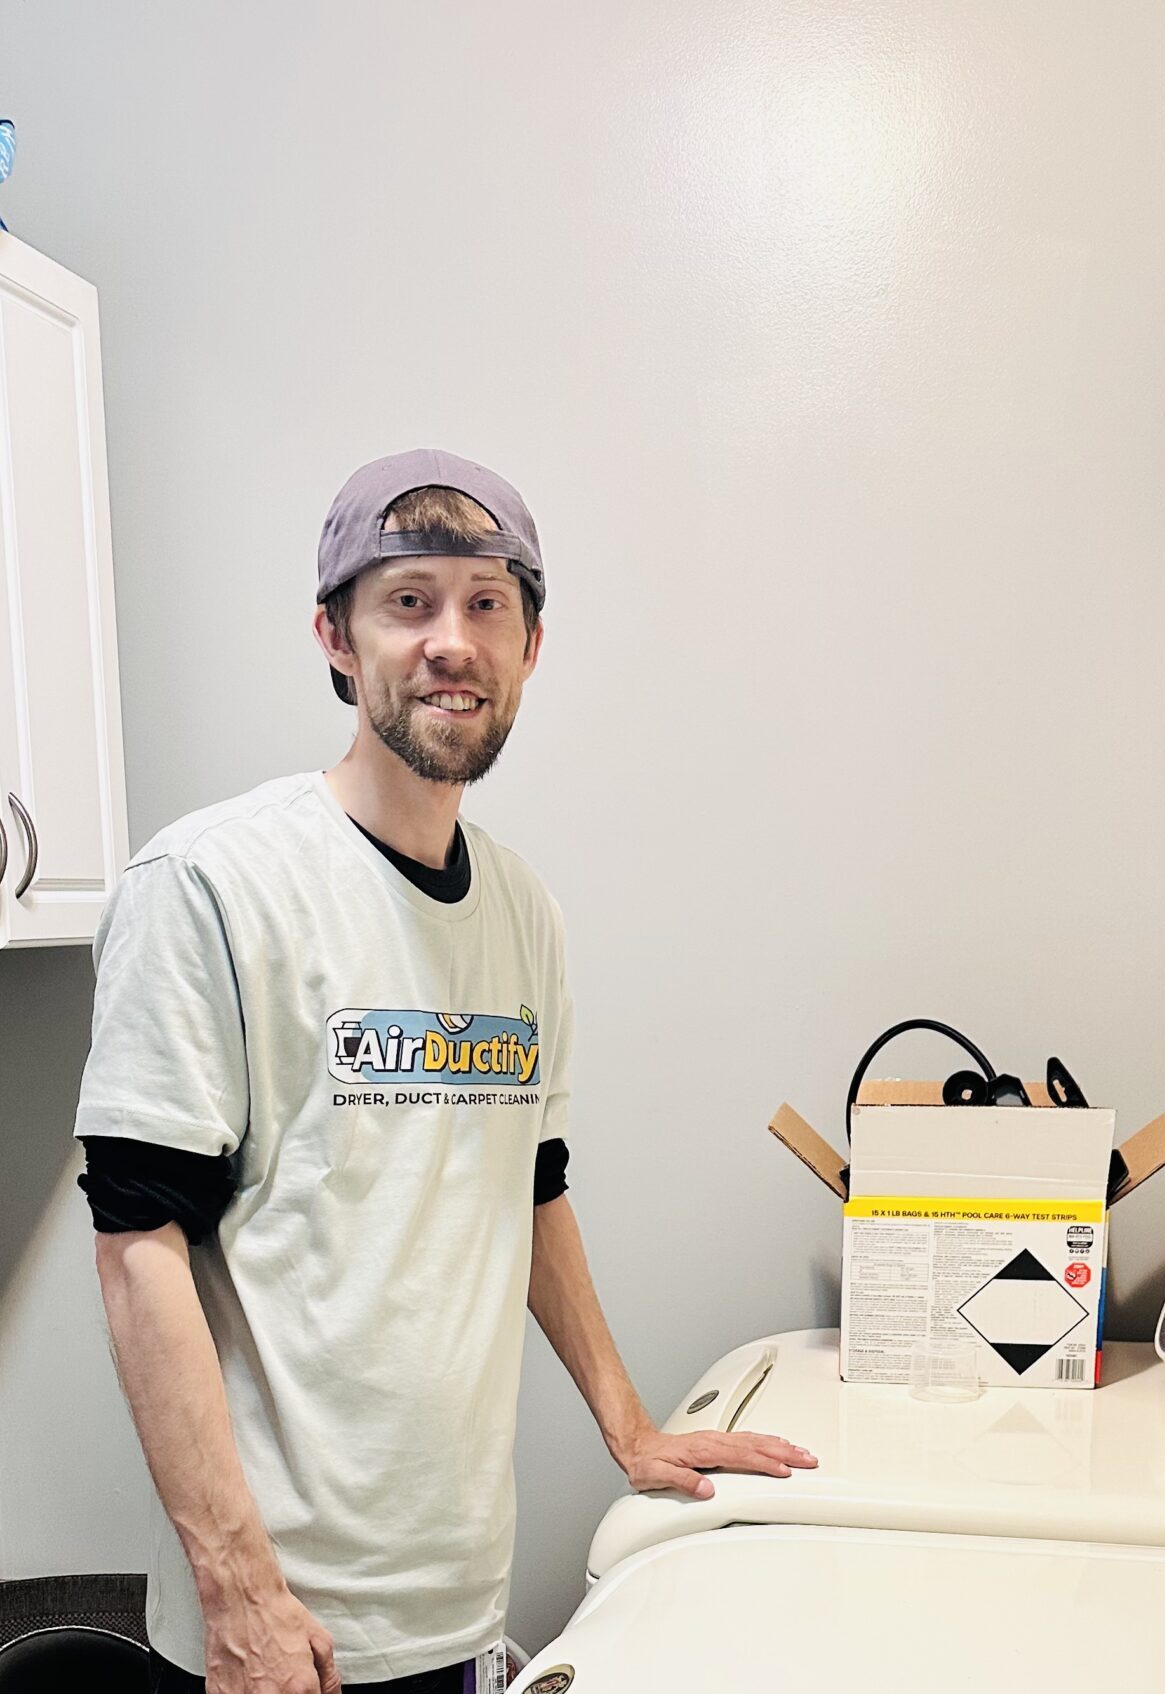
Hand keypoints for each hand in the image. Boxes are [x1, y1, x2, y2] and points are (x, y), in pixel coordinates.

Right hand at [203, 1585, 340, 1693]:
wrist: (241, 1597)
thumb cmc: (276, 1613)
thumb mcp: (319, 1639)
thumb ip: (329, 1677)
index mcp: (299, 1688)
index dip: (310, 1693)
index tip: (305, 1688)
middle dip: (288, 1692)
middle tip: (283, 1676)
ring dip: (266, 1691)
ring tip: (264, 1673)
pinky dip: (244, 1690)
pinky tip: (247, 1674)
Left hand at [619, 1426, 817, 1499]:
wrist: (638, 1446)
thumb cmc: (647, 1463)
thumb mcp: (656, 1476)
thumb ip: (682, 1481)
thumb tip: (706, 1489)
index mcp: (703, 1449)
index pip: (742, 1456)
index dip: (765, 1463)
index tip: (786, 1470)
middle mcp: (714, 1441)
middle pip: (756, 1445)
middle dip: (784, 1452)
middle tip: (808, 1459)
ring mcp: (717, 1439)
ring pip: (755, 1440)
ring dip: (780, 1445)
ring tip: (801, 1452)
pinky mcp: (718, 1442)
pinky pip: (748, 1439)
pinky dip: (767, 1441)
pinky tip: (777, 1445)